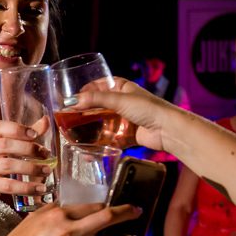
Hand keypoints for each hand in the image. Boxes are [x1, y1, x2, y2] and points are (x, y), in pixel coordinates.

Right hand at [0, 120, 54, 214]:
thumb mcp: (8, 151)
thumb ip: (27, 137)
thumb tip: (46, 121)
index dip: (17, 129)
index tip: (35, 134)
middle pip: (4, 145)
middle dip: (28, 149)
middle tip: (47, 155)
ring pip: (7, 165)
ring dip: (31, 168)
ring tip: (47, 171)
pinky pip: (7, 186)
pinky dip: (26, 187)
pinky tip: (39, 189)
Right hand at [0, 202, 140, 235]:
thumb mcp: (37, 216)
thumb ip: (58, 209)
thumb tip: (77, 205)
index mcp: (61, 214)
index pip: (93, 205)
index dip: (109, 204)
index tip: (117, 204)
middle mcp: (71, 232)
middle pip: (108, 218)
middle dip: (127, 213)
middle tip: (137, 211)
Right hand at [68, 78, 183, 154]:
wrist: (168, 130)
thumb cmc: (148, 109)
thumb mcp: (120, 100)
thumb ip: (96, 100)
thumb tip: (73, 102)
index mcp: (122, 87)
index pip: (98, 86)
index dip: (84, 92)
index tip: (71, 100)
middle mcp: (122, 102)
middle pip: (97, 107)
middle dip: (84, 114)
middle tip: (68, 120)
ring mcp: (124, 119)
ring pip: (102, 124)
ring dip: (89, 130)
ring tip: (74, 137)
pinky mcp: (126, 135)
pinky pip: (109, 139)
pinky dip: (100, 144)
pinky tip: (88, 150)